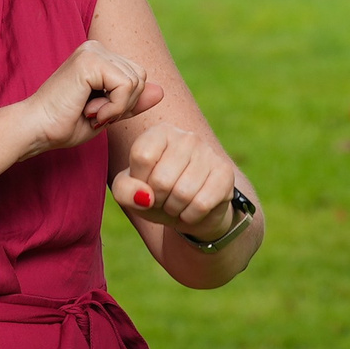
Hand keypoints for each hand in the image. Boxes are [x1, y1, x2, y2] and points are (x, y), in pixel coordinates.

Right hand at [19, 40, 163, 154]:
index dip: (126, 103)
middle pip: (141, 76)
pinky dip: (115, 107)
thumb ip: (133, 102)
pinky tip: (91, 112)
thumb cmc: (64, 125)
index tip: (99, 114)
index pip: (138, 76)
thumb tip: (162, 90)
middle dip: (125, 104)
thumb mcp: (108, 114)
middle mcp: (96, 48)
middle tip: (95, 114)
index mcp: (99, 56)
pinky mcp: (90, 60)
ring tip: (91, 113)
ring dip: (118, 108)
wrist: (36, 129)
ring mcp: (93, 51)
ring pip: (136, 81)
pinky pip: (126, 85)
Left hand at [110, 124, 242, 244]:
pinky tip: (192, 210)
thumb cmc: (156, 195)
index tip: (145, 184)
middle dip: (158, 199)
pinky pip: (201, 204)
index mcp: (159, 132)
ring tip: (177, 203)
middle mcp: (186, 137)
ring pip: (182, 194)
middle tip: (164, 198)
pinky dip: (191, 216)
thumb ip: (124, 190)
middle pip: (161, 179)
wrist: (191, 212)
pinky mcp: (225, 173)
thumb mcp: (130, 192)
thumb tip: (145, 196)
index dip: (140, 182)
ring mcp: (208, 152)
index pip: (142, 156)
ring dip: (174, 209)